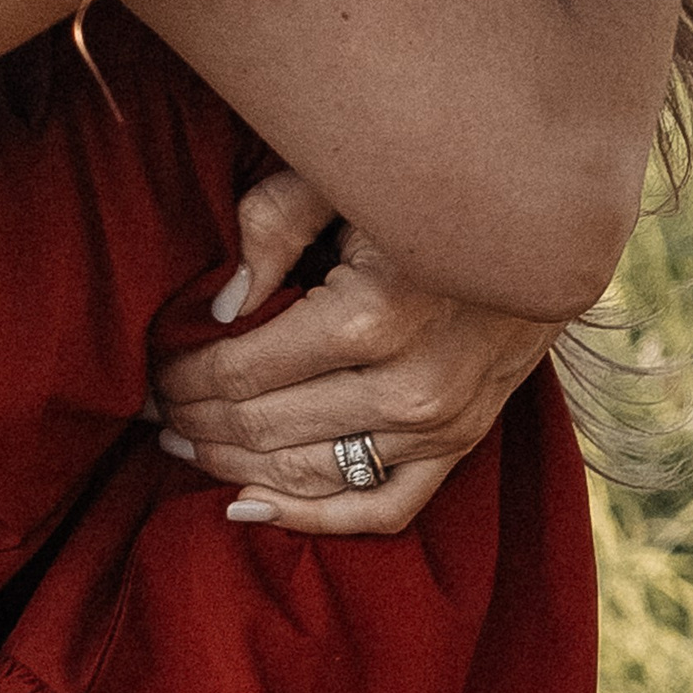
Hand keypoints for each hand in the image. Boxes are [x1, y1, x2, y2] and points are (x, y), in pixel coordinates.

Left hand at [150, 170, 566, 533]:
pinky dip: (311, 519)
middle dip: (195, 419)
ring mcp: (442, 427)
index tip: (146, 368)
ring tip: (181, 443)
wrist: (546, 218)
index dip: (181, 375)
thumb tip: (220, 306)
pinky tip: (248, 506)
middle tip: (150, 407)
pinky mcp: (464, 445)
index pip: (241, 370)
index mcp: (370, 315)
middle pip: (264, 428)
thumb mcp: (344, 174)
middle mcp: (408, 388)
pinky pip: (381, 511)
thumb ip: (273, 223)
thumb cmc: (427, 182)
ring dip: (232, 465)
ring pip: (309, 475)